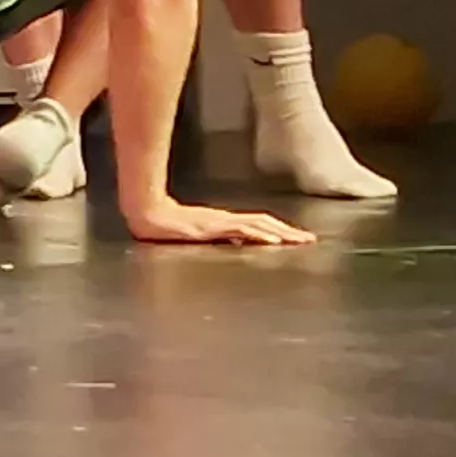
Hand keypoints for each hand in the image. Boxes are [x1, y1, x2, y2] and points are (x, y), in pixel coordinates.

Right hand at [123, 197, 316, 246]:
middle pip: (264, 223)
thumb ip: (216, 236)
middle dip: (288, 232)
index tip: (298, 236)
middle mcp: (225, 220)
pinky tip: (272, 241)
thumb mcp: (196, 234)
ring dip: (280, 233)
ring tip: (298, 240)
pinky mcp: (212, 227)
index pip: (258, 223)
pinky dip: (259, 235)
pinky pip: (241, 230)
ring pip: (258, 225)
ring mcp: (219, 222)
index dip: (280, 229)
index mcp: (223, 222)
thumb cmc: (164, 224)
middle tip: (309, 239)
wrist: (146, 214)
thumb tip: (235, 242)